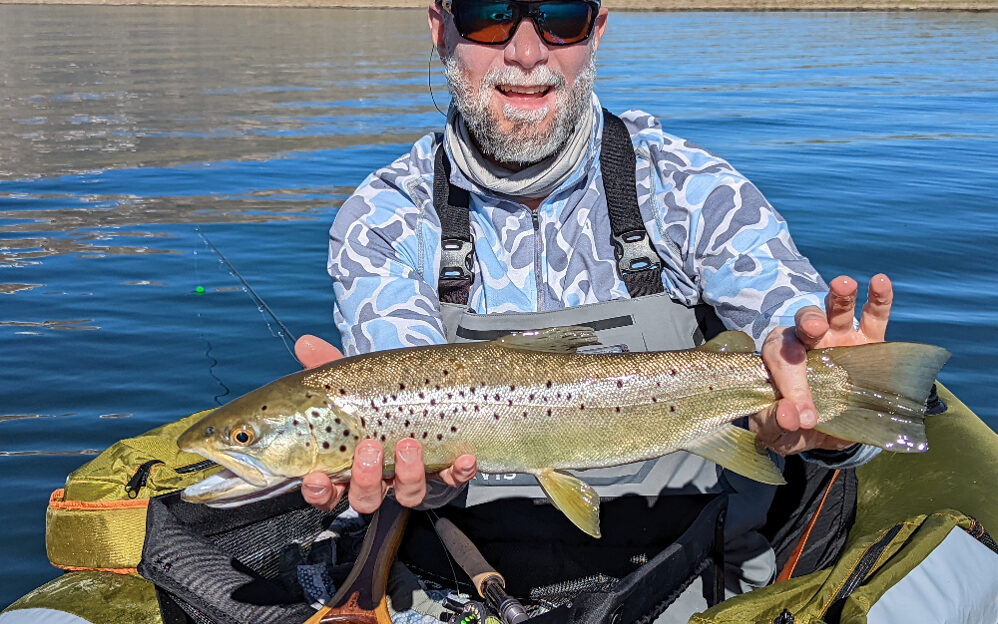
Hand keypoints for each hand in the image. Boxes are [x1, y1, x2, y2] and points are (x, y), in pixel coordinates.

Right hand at [293, 334, 477, 511]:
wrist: (420, 395)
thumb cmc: (376, 398)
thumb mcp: (351, 381)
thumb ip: (327, 366)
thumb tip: (306, 342)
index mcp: (347, 464)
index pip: (326, 491)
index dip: (320, 491)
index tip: (319, 477)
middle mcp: (379, 479)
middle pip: (366, 498)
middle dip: (367, 478)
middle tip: (371, 449)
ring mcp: (412, 478)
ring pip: (408, 494)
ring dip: (409, 475)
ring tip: (410, 444)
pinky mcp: (444, 472)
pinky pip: (453, 480)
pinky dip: (459, 472)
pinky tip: (464, 458)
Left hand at [751, 274, 892, 454]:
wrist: (824, 434)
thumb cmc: (792, 427)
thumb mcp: (777, 433)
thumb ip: (776, 423)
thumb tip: (790, 415)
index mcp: (778, 360)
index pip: (780, 357)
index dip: (789, 383)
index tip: (801, 416)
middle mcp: (806, 342)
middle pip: (803, 322)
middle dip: (808, 322)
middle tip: (815, 328)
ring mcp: (839, 339)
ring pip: (835, 311)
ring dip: (839, 297)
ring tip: (843, 284)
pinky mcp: (868, 344)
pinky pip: (875, 318)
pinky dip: (879, 300)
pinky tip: (880, 282)